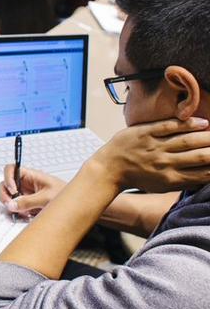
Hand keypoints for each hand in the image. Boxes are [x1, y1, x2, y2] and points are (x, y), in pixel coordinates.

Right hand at [0, 165, 64, 217]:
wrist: (74, 207)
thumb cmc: (65, 195)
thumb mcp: (47, 198)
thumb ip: (28, 201)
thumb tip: (12, 205)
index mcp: (30, 175)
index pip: (11, 169)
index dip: (8, 178)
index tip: (13, 190)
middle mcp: (25, 183)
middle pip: (5, 184)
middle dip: (6, 195)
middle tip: (11, 204)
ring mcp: (24, 193)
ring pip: (8, 196)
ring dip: (11, 204)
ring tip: (21, 211)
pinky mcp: (26, 204)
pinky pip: (15, 206)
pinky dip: (16, 211)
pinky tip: (25, 214)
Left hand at [91, 116, 209, 192]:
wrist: (109, 168)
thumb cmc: (138, 177)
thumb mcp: (162, 186)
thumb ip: (185, 181)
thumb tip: (207, 176)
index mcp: (171, 179)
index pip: (204, 174)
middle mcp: (165, 164)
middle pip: (200, 156)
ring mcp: (154, 147)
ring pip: (187, 141)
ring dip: (207, 136)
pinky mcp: (144, 133)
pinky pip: (169, 127)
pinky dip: (187, 124)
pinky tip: (203, 122)